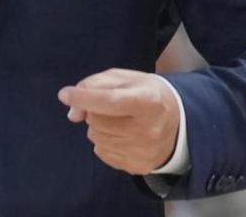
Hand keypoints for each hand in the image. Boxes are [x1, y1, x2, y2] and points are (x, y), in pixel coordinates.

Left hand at [59, 69, 180, 174]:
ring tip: (118, 120)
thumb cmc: (147, 95)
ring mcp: (143, 152)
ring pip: (96, 137)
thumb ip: (94, 86)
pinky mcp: (137, 167)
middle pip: (98, 120)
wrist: (179, 125)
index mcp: (149, 102)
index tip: (65, 94)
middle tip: (111, 107)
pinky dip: (104, 141)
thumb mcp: (126, 79)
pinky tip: (121, 135)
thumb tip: (73, 114)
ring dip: (98, 126)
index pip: (111, 101)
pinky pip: (101, 152)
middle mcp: (148, 130)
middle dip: (94, 111)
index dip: (85, 98)